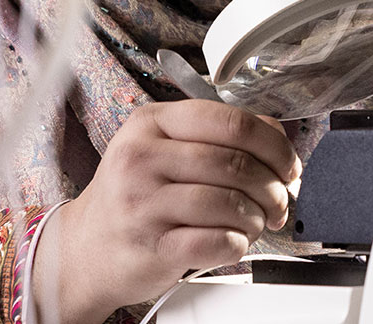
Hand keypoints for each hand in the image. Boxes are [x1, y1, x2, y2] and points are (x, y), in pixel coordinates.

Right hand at [33, 100, 299, 323]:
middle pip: (237, 164)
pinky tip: (234, 241)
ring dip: (257, 218)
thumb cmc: (133, 197)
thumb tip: (277, 134)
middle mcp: (142, 158)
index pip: (232, 122)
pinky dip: (239, 244)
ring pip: (231, 203)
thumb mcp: (163, 149)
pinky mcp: (151, 245)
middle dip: (273, 187)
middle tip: (279, 201)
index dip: (274, 145)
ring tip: (255, 223)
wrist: (85, 249)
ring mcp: (143, 203)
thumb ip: (216, 135)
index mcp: (151, 123)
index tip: (288, 165)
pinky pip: (218, 241)